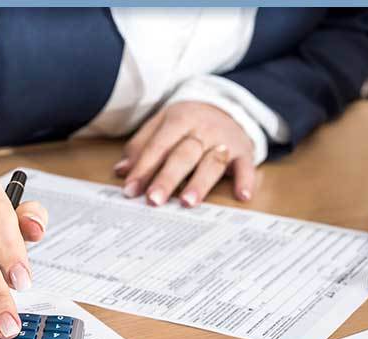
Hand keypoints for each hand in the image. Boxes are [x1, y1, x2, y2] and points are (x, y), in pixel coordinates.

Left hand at [115, 101, 255, 206]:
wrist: (227, 107)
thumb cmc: (187, 123)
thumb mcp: (161, 125)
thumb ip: (141, 147)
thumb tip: (121, 171)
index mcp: (179, 119)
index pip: (159, 146)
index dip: (144, 169)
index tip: (131, 190)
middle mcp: (203, 129)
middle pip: (183, 155)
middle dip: (168, 178)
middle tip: (154, 200)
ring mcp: (225, 140)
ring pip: (212, 162)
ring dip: (200, 183)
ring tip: (188, 202)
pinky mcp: (244, 152)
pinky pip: (246, 166)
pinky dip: (245, 180)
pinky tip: (241, 196)